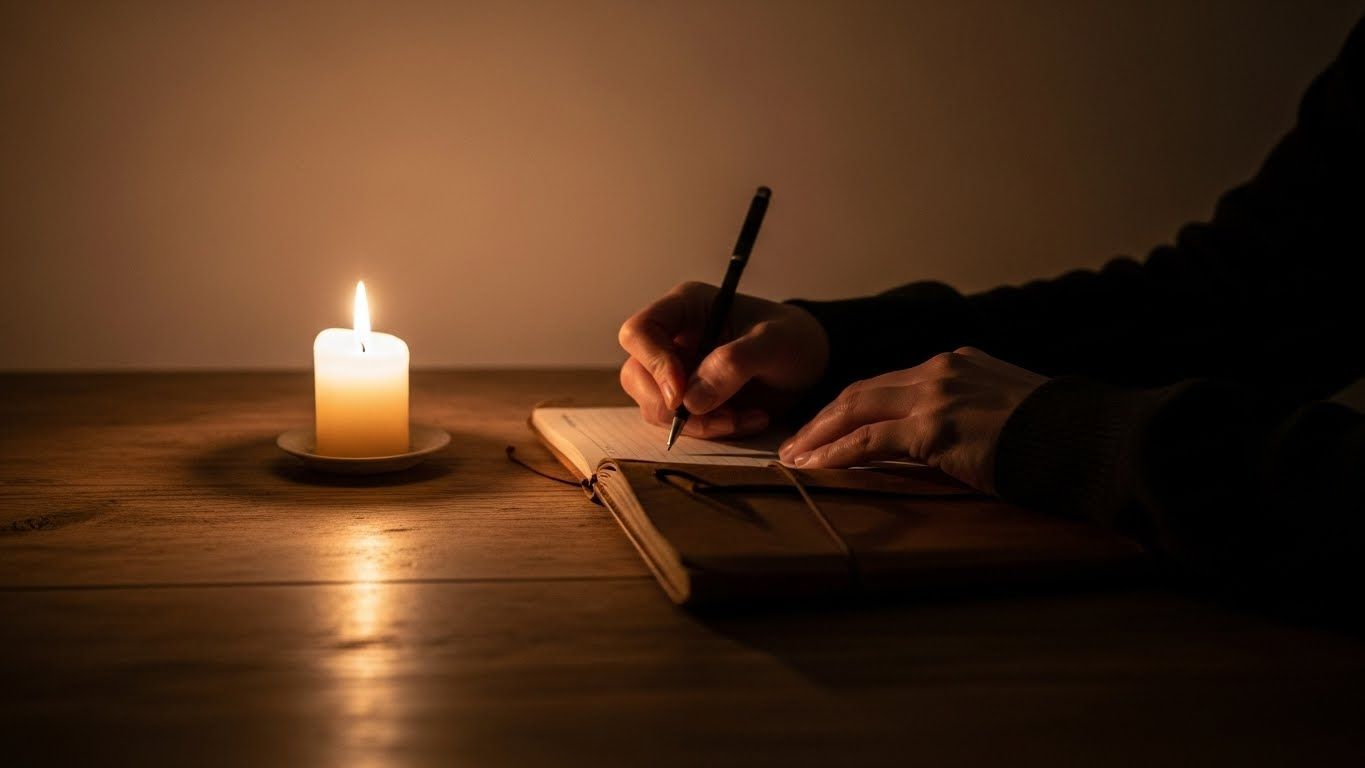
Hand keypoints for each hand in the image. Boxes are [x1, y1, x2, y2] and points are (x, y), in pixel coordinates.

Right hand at [618, 281, 828, 437]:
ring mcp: (676, 371)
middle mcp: (672, 338)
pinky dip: (712, 430)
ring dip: (698, 424)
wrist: (810, 364)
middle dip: (673, 406)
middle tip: (722, 416)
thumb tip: (691, 399)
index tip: (682, 394)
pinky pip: (681, 425)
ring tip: (744, 418)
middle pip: (637, 375)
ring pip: (654, 406)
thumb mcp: (775, 342)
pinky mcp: (688, 400)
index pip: (639, 331)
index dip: (653, 364)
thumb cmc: (793, 338)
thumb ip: (735, 363)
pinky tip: (748, 420)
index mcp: (685, 307)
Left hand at [777, 347, 1046, 492]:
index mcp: (958, 364)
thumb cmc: (1060, 438)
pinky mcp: (934, 426)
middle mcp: (941, 370)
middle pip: (863, 391)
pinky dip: (837, 454)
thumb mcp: (1008, 415)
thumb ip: (972, 419)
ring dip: (819, 436)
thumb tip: (949, 447)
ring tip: (794, 459)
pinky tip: (817, 468)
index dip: (853, 407)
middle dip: (824, 418)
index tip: (828, 428)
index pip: (890, 384)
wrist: (1090, 439)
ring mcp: (936, 394)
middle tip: (796, 443)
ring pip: (856, 410)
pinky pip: (869, 441)